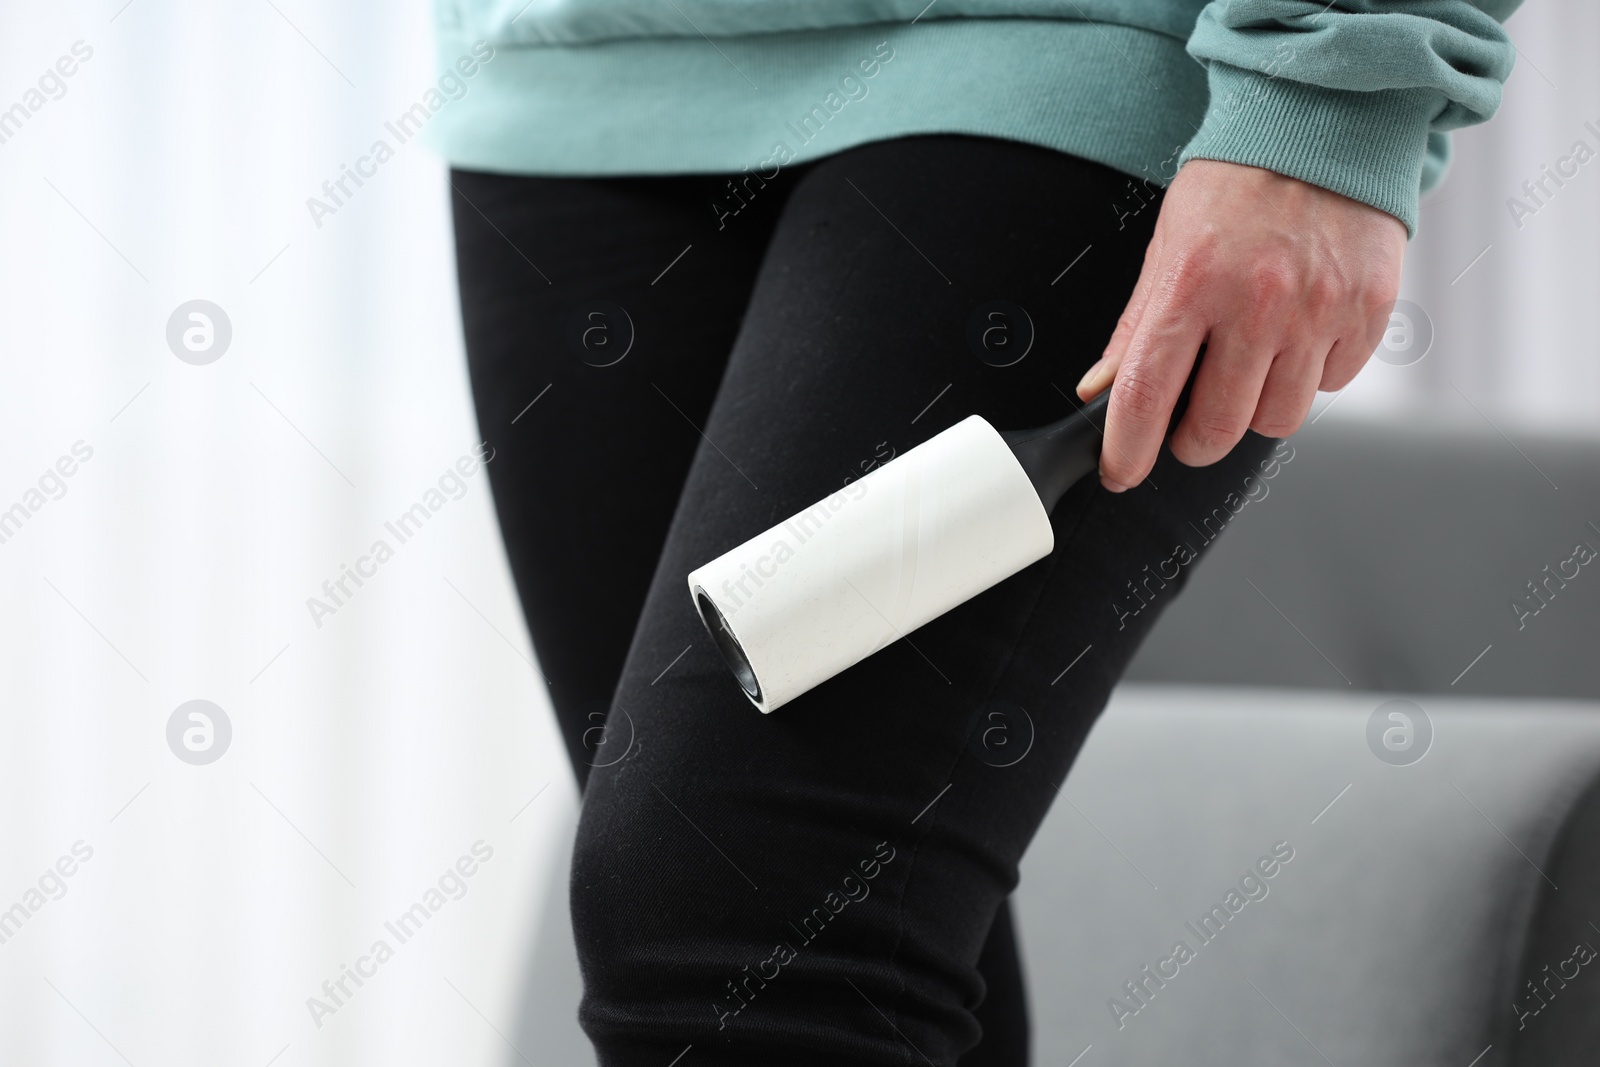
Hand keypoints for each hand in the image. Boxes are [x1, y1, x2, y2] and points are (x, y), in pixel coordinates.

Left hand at [1075, 159, 1406, 490]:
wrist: (1324, 124)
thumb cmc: (1236, 185)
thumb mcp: (1169, 245)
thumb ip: (1136, 326)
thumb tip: (1100, 391)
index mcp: (1193, 283)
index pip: (1147, 394)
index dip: (1127, 450)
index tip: (1121, 473)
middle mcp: (1258, 301)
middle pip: (1219, 426)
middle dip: (1194, 441)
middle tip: (1188, 424)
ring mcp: (1320, 308)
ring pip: (1279, 419)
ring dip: (1256, 409)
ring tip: (1251, 364)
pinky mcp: (1369, 310)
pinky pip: (1332, 384)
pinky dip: (1311, 375)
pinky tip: (1299, 334)